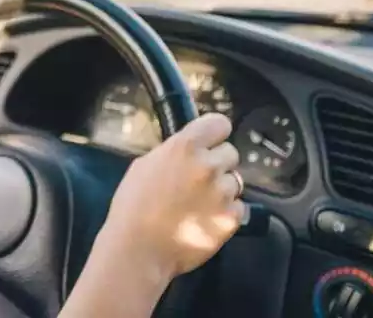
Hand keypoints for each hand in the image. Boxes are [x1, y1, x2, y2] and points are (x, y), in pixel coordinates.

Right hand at [93, 112, 244, 285]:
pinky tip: (204, 218)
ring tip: (198, 203)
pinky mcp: (231, 218)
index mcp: (185, 147)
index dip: (215, 133)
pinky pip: (239, 207)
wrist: (138, 248)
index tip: (211, 142)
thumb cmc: (133, 206)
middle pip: (231, 153)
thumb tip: (189, 149)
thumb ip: (173, 152)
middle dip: (217, 164)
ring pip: (235, 181)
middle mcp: (207, 166)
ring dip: (222, 189)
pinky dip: (225, 212)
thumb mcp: (145, 165)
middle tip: (199, 179)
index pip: (220, 123)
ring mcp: (222, 193)